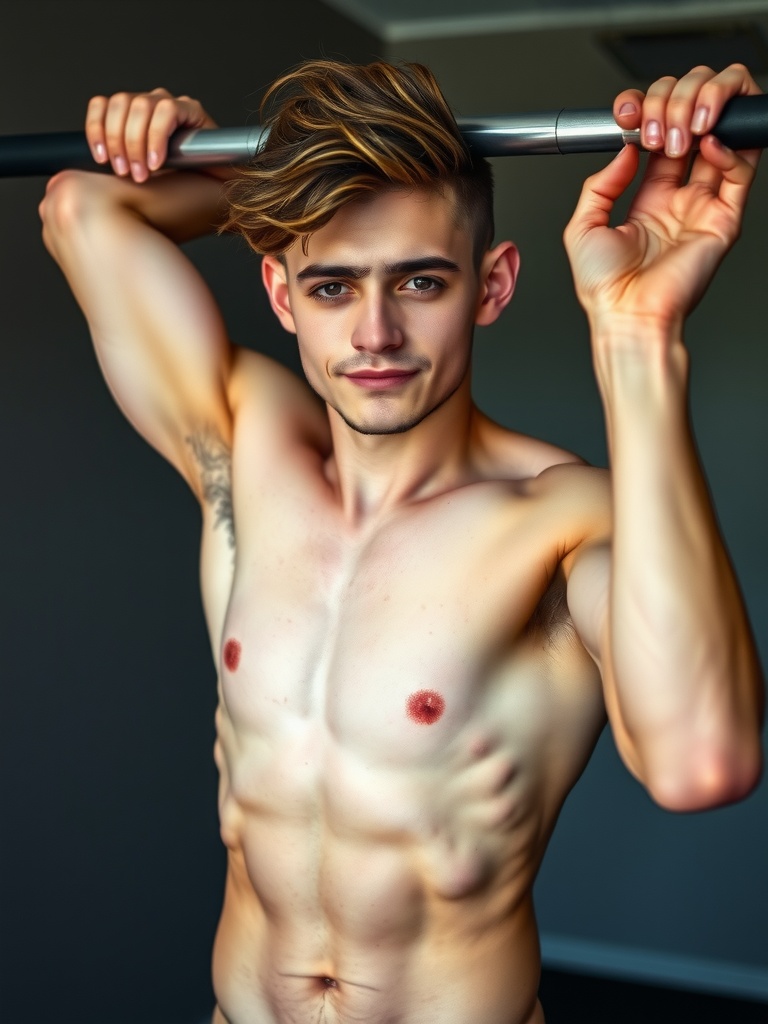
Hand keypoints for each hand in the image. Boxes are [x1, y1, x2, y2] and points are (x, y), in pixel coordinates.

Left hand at [85, 88, 216, 182]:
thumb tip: (80, 178)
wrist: (217, 196)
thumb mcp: (135, 178)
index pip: (102, 105)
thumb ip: (116, 166)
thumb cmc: (178, 190)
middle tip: (124, 172)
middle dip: (116, 141)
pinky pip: (166, 111)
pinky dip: (157, 137)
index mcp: (132, 118)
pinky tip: (157, 161)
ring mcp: (171, 105)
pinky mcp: (192, 110)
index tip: (99, 158)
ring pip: (139, 105)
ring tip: (141, 173)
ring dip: (135, 142)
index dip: (96, 128)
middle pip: (119, 103)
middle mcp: (149, 106)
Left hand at [564, 64, 761, 335]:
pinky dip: (728, 148)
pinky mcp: (724, 218)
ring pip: (724, 134)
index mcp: (648, 198)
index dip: (651, 112)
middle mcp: (680, 197)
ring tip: (684, 127)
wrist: (627, 317)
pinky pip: (741, 170)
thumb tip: (625, 148)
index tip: (631, 115)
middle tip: (658, 125)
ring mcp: (704, 204)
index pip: (662, 132)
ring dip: (707, 112)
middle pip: (694, 122)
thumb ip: (600, 183)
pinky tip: (704, 146)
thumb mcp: (582, 226)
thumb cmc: (605, 289)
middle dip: (677, 104)